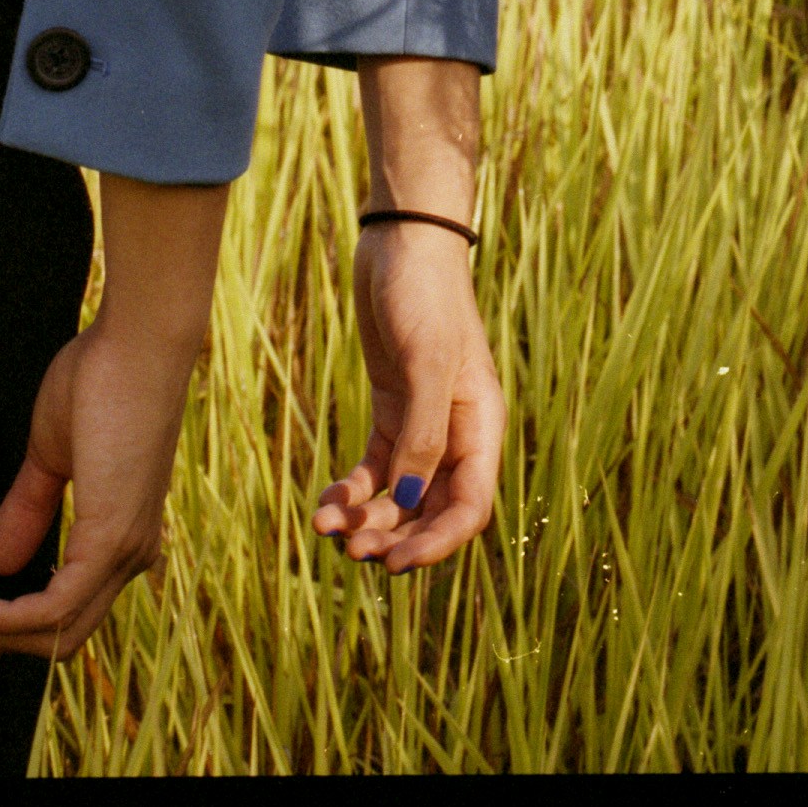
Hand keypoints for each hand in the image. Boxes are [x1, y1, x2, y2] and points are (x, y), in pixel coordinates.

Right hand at [0, 174, 226, 663]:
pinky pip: (53, 611)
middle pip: (59, 638)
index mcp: (123, 537)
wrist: (137, 341)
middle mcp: (132, 556)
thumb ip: (31, 507)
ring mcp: (126, 551)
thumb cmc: (103, 379)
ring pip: (55, 635)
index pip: (65, 613)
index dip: (5, 623)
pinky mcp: (111, 539)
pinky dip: (4, 618)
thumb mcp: (52, 452)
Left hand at [312, 223, 506, 571]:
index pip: (470, 506)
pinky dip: (352, 492)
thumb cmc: (425, 294)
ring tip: (325, 525)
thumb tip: (410, 498)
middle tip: (351, 551)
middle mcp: (456, 432)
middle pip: (431, 510)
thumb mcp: (426, 361)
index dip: (437, 544)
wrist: (402, 241)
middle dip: (394, 537)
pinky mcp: (391, 410)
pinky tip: (326, 500)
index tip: (396, 565)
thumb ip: (423, 431)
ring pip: (398, 496)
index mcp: (481, 425)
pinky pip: (374, 470)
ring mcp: (421, 423)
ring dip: (366, 519)